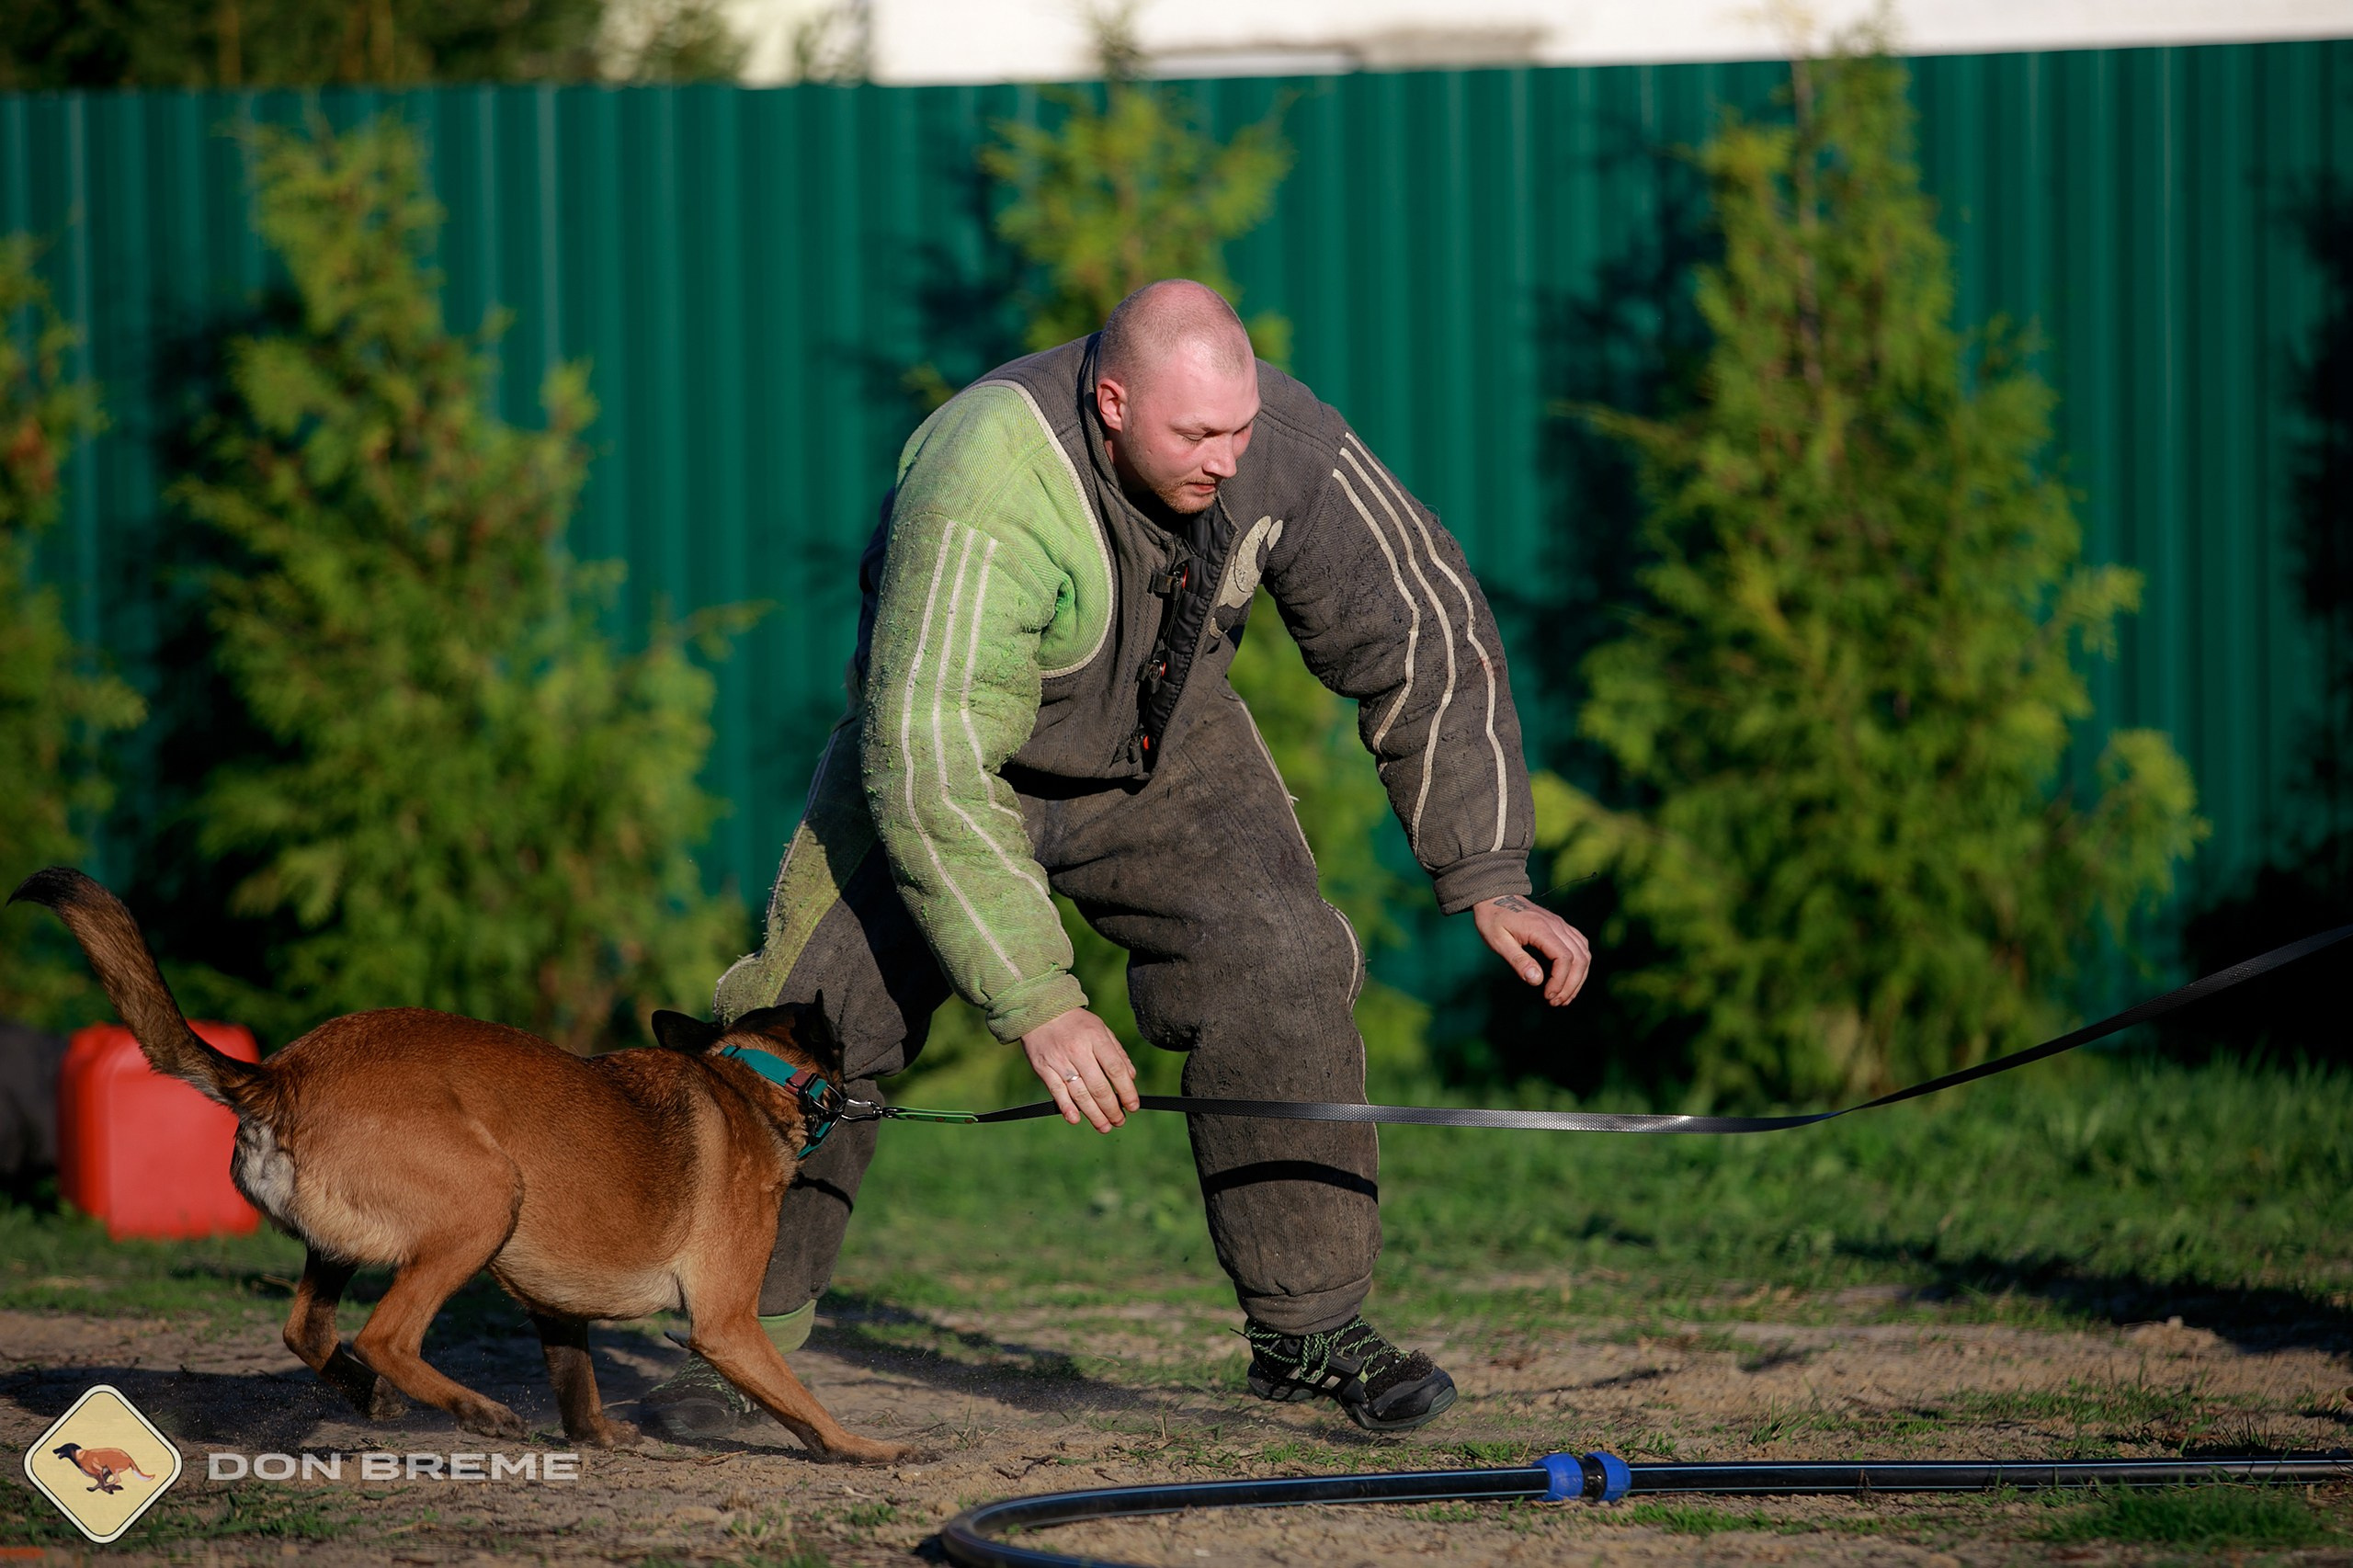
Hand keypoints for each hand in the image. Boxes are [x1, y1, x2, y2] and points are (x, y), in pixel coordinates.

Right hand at [1021, 1008, 1141, 1131]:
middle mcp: (1078, 1050)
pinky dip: (1067, 1108)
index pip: (1115, 1069)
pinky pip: (1057, 1092)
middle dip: (1111, 1108)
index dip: (1126, 1091)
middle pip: (1098, 1086)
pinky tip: (1076, 1119)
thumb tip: (1131, 1078)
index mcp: (1096, 1038)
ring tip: (1104, 1126)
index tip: (1133, 1106)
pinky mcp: (1043, 1068)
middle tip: (1119, 1121)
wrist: (1040, 1011)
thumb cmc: (1076, 1023)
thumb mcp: (1101, 1029)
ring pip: (1079, 1093)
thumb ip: (1118, 1053)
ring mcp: (1059, 1060)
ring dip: (1093, 1114)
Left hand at [1472, 894, 1591, 1006]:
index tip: (1547, 996)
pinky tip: (1569, 980)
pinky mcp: (1561, 927)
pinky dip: (1580, 965)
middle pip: (1579, 958)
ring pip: (1584, 953)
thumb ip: (1518, 960)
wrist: (1495, 896)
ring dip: (1578, 978)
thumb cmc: (1493, 919)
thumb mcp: (1497, 941)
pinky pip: (1580, 946)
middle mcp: (1556, 925)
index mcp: (1540, 928)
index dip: (1560, 981)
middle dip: (1571, 985)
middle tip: (1556, 1002)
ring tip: (1563, 997)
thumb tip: (1537, 981)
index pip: (1564, 957)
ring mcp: (1561, 925)